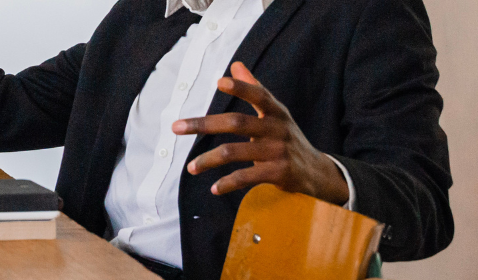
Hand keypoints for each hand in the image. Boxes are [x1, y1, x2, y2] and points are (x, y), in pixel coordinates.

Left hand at [171, 62, 349, 204]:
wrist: (317, 173)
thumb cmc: (286, 139)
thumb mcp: (275, 114)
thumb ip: (255, 90)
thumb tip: (235, 65)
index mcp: (276, 112)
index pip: (259, 95)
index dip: (241, 88)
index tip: (218, 82)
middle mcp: (278, 129)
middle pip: (236, 122)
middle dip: (203, 124)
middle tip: (175, 127)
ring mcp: (279, 152)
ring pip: (234, 152)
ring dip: (208, 159)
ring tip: (190, 167)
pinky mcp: (279, 173)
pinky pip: (247, 177)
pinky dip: (227, 183)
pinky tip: (214, 188)